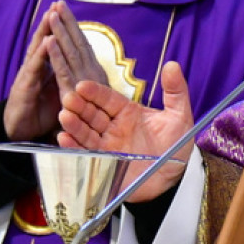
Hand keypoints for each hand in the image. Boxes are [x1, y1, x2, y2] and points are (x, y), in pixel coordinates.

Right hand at [3, 2, 107, 141]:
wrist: (18, 131)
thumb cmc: (40, 113)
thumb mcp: (59, 94)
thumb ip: (67, 80)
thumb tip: (84, 73)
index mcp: (47, 70)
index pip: (57, 46)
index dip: (64, 31)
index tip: (70, 14)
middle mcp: (37, 69)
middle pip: (47, 41)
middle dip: (54, 22)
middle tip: (60, 4)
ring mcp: (29, 76)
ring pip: (39, 49)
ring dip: (45, 31)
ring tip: (52, 14)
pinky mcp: (24, 87)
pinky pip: (35, 69)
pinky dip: (41, 54)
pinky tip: (46, 42)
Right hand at [58, 61, 194, 200]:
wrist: (174, 178)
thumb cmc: (176, 146)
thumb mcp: (179, 116)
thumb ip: (175, 91)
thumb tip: (173, 65)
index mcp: (128, 112)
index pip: (108, 98)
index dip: (95, 92)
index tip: (83, 86)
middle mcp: (114, 127)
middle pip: (92, 113)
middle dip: (79, 105)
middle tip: (69, 98)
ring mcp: (107, 145)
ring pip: (86, 132)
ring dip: (74, 124)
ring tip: (65, 116)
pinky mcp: (103, 163)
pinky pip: (85, 153)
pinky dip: (74, 146)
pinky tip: (65, 138)